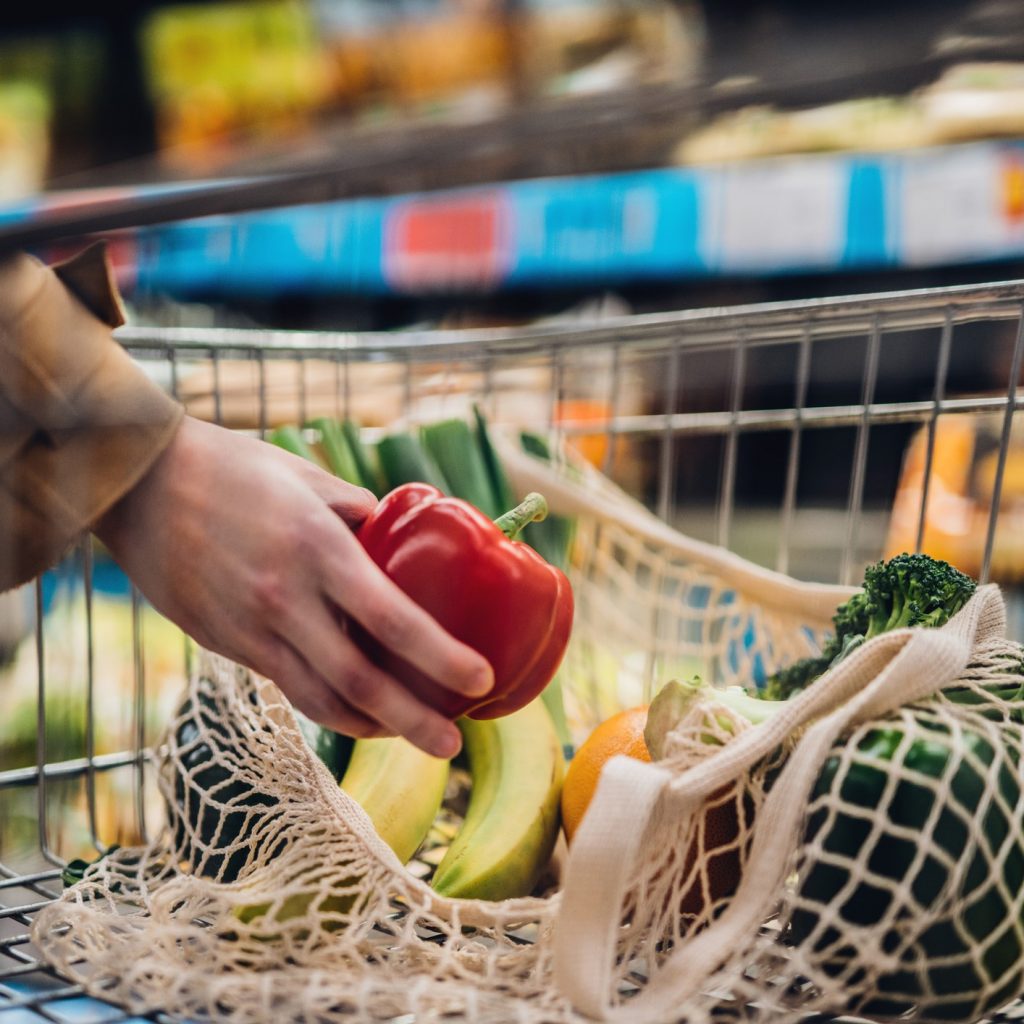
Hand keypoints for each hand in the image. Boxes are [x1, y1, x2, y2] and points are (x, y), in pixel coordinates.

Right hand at [94, 416, 492, 756]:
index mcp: (317, 548)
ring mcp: (251, 628)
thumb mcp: (307, 476)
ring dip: (372, 726)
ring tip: (410, 734)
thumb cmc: (232, 467)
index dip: (440, 656)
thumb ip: (357, 511)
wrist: (139, 484)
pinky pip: (286, 686)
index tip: (480, 678)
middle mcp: (286, 598)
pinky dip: (328, 705)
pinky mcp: (225, 643)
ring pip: (320, 699)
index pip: (392, 618)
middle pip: (360, 681)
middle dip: (413, 721)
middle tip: (453, 746)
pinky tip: (356, 710)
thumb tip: (395, 537)